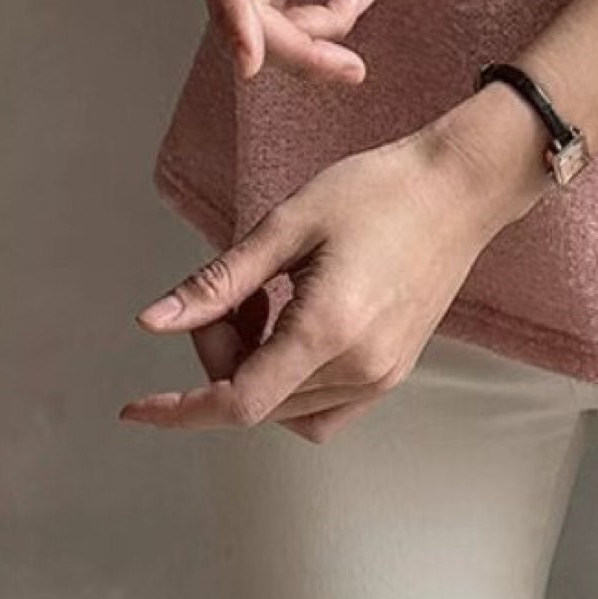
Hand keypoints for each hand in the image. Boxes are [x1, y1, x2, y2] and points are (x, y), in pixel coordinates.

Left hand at [116, 100, 548, 441]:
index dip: (180, 411)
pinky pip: (325, 409)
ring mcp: (382, 375)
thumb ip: (219, 283)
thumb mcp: (288, 224)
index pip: (238, 403)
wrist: (460, 188)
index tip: (137, 408)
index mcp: (328, 330)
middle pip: (257, 403)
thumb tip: (153, 323)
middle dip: (220, 358)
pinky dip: (290, 385)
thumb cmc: (379, 191)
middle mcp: (360, 367)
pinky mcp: (394, 370)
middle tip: (228, 296)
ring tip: (262, 304)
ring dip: (255, 372)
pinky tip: (288, 329)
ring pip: (287, 411)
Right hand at [186, 0, 399, 84]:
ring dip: (301, 34)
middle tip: (355, 69)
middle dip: (295, 48)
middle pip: (239, 5)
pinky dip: (295, 16)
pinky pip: (253, 0)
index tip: (251, 63)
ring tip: (361, 6)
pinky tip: (343, 4)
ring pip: (246, 12)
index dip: (234, 14)